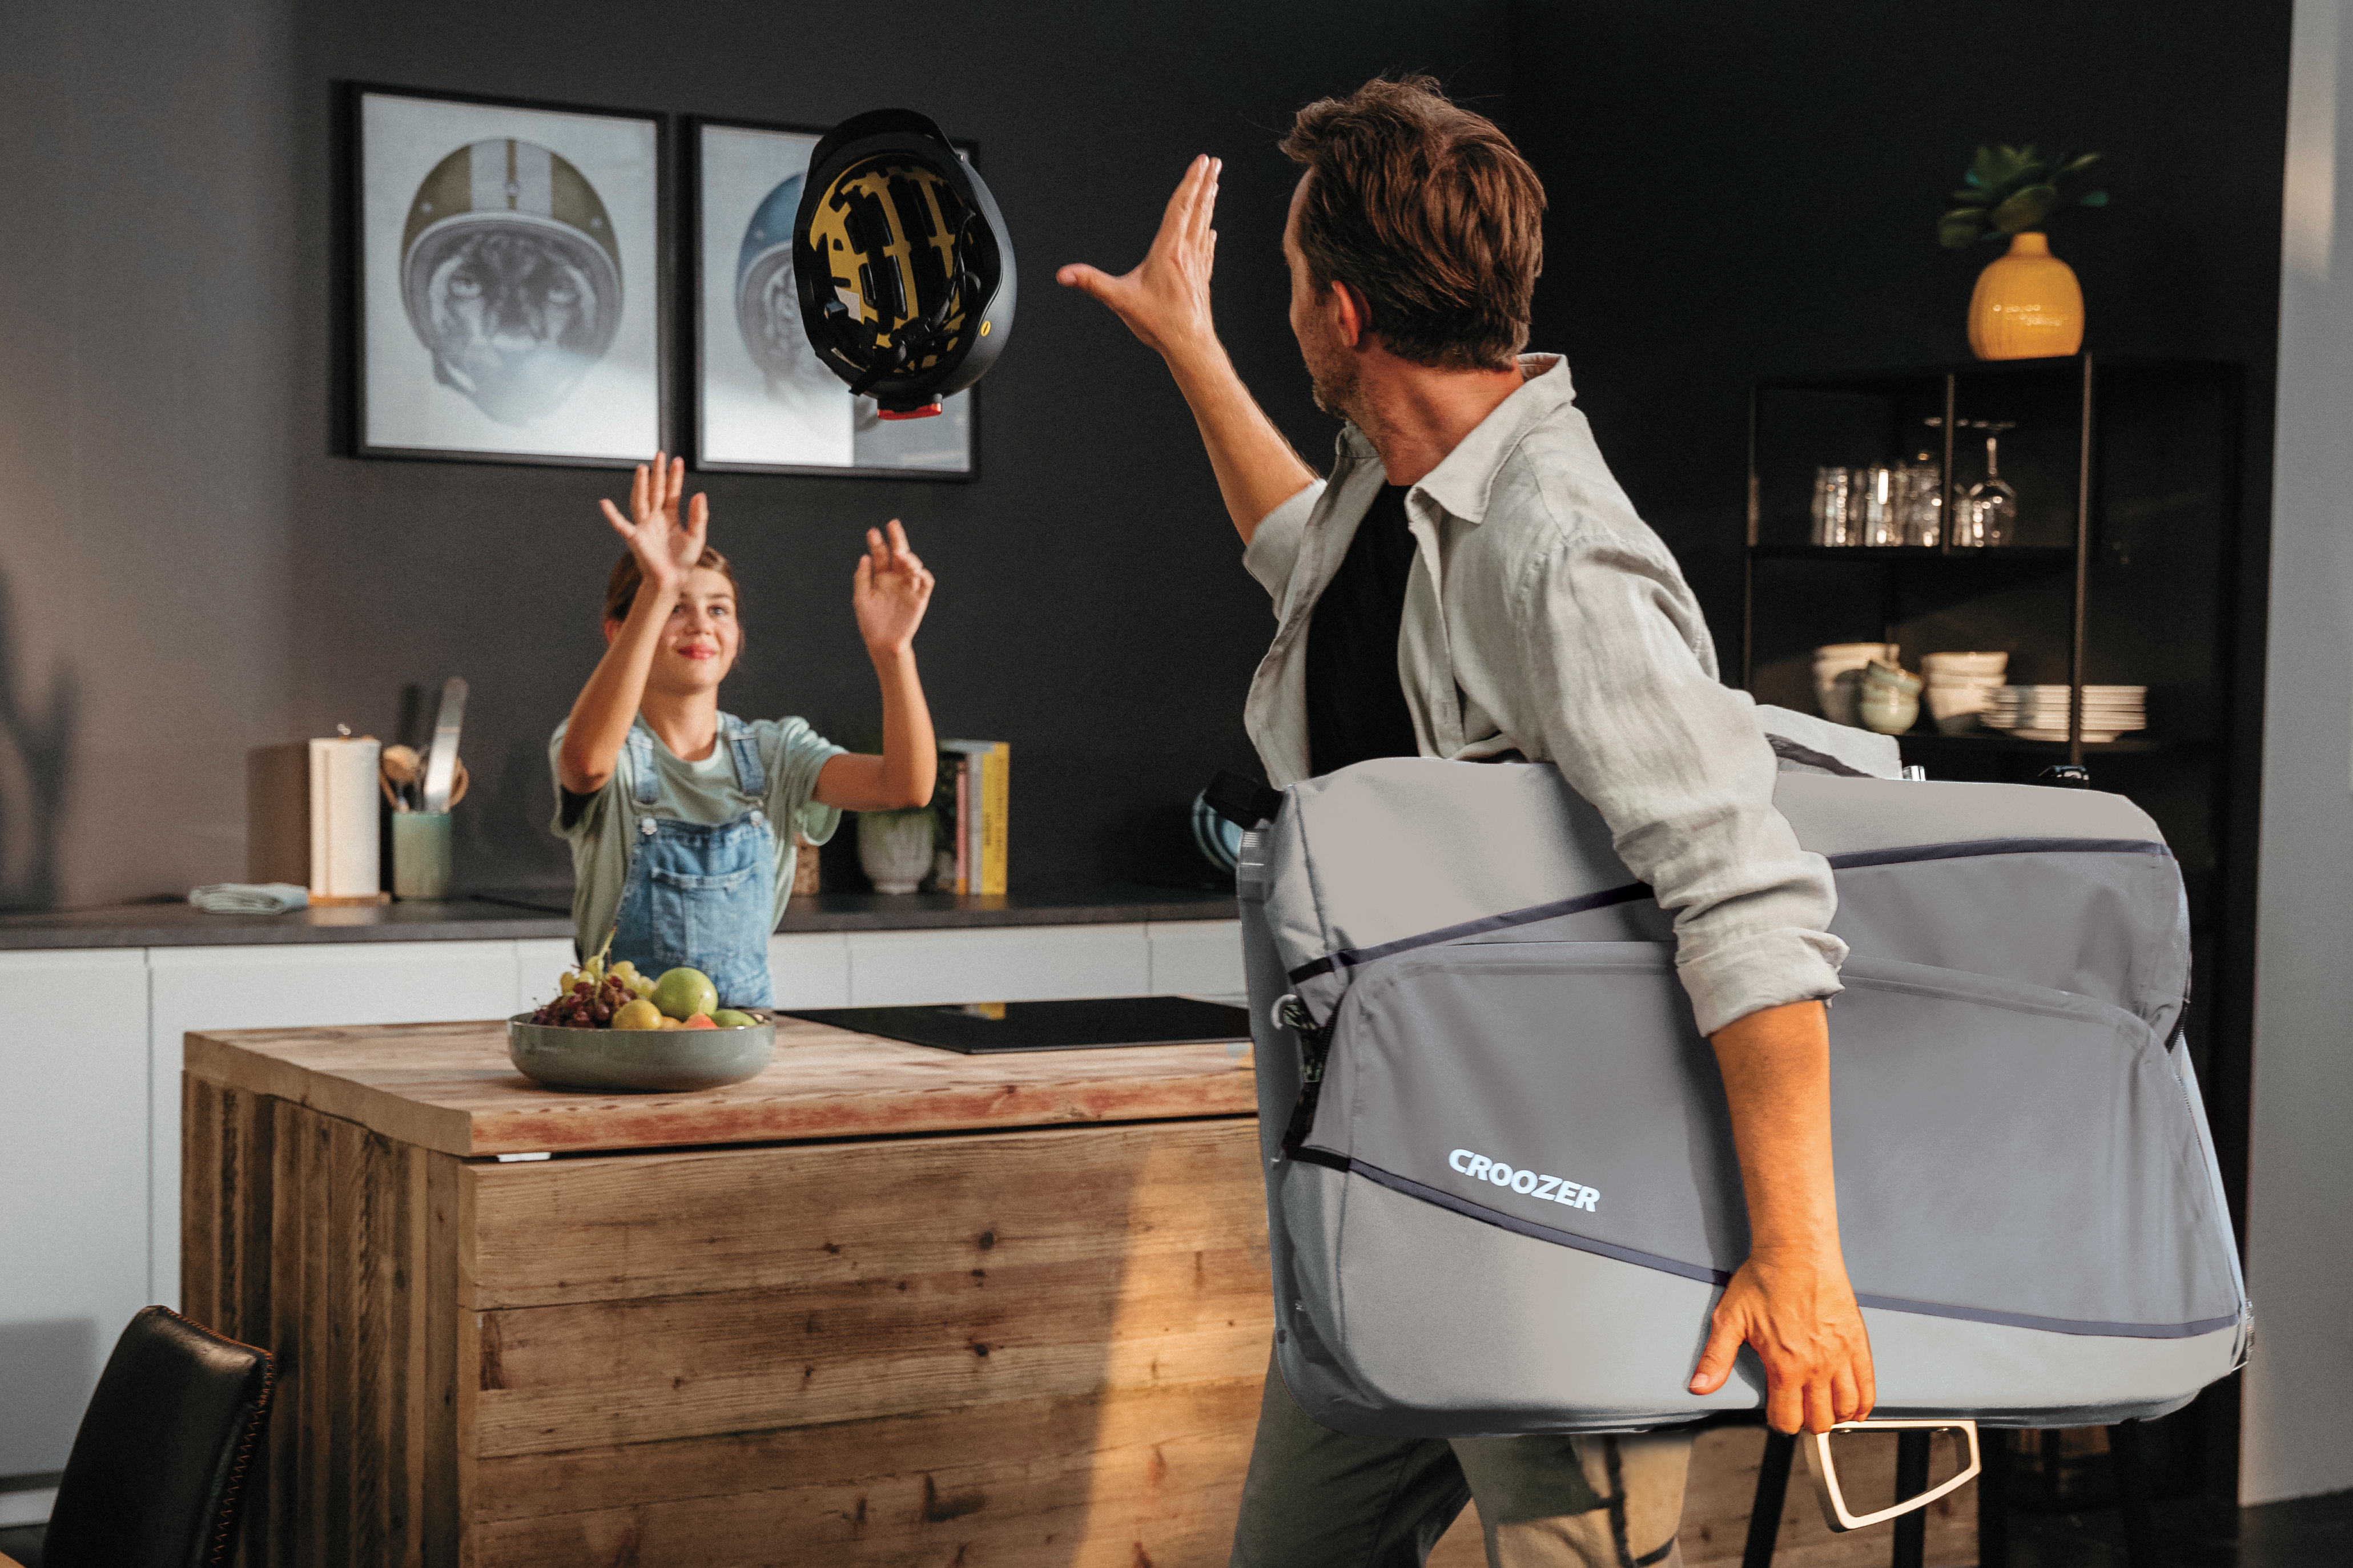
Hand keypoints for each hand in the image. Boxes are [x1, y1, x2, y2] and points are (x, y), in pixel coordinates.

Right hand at [598, 452, 706, 594]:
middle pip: (656, 490)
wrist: (673, 580)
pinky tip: (604, 503)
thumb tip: (699, 493)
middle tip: (659, 454)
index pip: (672, 491)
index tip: (677, 460)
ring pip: (641, 500)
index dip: (674, 476)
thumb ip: (699, 515)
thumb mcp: (697, 535)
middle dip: (657, 473)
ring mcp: (644, 526)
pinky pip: (621, 525)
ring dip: (640, 485)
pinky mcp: (635, 538)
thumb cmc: (684, 560)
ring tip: (642, 469)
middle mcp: (655, 518)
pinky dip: (612, 515)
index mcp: (670, 516)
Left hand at [853, 520, 933, 655]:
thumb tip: (864, 557)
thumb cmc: (870, 622)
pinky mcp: (920, 597)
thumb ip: (863, 578)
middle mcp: (896, 579)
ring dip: (908, 557)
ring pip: (913, 565)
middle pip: (898, 554)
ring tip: (900, 554)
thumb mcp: (861, 598)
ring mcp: (908, 587)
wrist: (883, 643)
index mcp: (881, 577)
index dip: (877, 543)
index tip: (872, 531)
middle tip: (892, 525)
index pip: (880, 555)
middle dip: (896, 539)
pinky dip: (922, 574)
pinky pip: (925, 582)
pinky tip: (914, 569)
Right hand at [1056, 154, 1221, 361]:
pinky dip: (1207, 237)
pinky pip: (1206, 251)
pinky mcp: (1201, 279)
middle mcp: (1186, 253)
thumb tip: (1064, 274)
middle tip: (1213, 163)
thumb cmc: (1159, 323)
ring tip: (1214, 185)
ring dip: (1208, 204)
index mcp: (1168, 251)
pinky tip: (1211, 232)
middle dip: (1205, 184)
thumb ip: (1091, 283)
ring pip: (1204, 226)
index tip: (1200, 162)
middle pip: (1197, 210)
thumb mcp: (1120, 300)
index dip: (1190, 182)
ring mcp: (1196, 266)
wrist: (1189, 344)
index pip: (1180, 208)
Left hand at [1690, 1247, 1875, 1433]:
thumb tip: (1700, 1384)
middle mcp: (1817, 1366)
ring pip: (1847, 1409)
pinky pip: (1869, 1388)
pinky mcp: (1859, 1344)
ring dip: (1834, 1416)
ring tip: (1823, 1408)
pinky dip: (1863, 1405)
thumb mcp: (1729, 1319)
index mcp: (1785, 1365)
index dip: (1779, 1422)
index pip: (1787, 1419)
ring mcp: (1842, 1357)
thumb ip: (1715, 1358)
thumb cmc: (1765, 1280)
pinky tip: (1854, 1407)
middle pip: (1819, 1420)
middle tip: (1799, 1410)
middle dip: (1806, 1422)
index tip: (1777, 1415)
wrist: (1797, 1252)